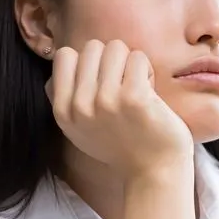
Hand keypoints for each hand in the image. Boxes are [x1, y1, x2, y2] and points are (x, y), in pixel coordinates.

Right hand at [47, 40, 193, 179]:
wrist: (155, 172)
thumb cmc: (123, 146)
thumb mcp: (81, 128)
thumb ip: (67, 97)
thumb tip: (64, 57)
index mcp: (63, 111)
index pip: (64, 55)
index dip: (88, 62)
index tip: (102, 82)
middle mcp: (80, 106)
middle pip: (92, 47)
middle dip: (112, 60)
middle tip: (123, 86)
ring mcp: (106, 101)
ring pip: (116, 47)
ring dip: (130, 63)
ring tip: (137, 89)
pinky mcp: (134, 97)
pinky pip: (138, 58)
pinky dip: (146, 70)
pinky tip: (150, 92)